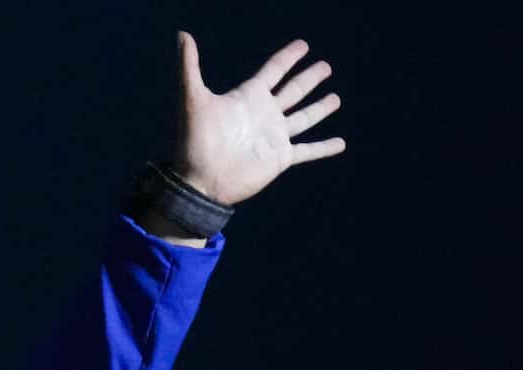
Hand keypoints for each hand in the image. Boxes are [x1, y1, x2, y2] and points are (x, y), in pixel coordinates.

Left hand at [169, 32, 347, 205]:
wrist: (199, 182)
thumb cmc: (193, 141)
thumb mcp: (192, 100)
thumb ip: (189, 66)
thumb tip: (182, 34)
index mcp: (249, 96)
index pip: (274, 70)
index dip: (288, 57)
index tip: (303, 45)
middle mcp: (264, 113)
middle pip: (293, 90)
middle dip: (310, 78)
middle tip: (326, 66)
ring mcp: (274, 136)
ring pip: (304, 117)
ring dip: (320, 108)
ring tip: (336, 99)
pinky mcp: (280, 158)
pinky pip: (308, 150)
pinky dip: (324, 147)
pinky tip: (340, 143)